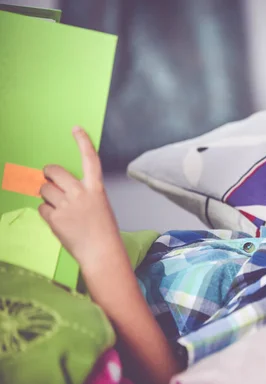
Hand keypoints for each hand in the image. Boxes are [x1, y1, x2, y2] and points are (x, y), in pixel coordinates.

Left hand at [39, 126, 121, 266]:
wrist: (101, 252)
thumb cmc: (103, 231)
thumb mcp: (99, 206)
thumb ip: (83, 193)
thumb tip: (60, 187)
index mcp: (96, 189)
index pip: (90, 159)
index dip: (83, 142)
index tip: (76, 129)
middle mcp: (81, 193)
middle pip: (54, 171)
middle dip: (48, 174)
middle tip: (48, 179)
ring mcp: (67, 205)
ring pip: (44, 189)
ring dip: (47, 195)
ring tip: (58, 207)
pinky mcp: (55, 218)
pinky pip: (42, 208)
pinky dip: (46, 212)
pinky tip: (58, 220)